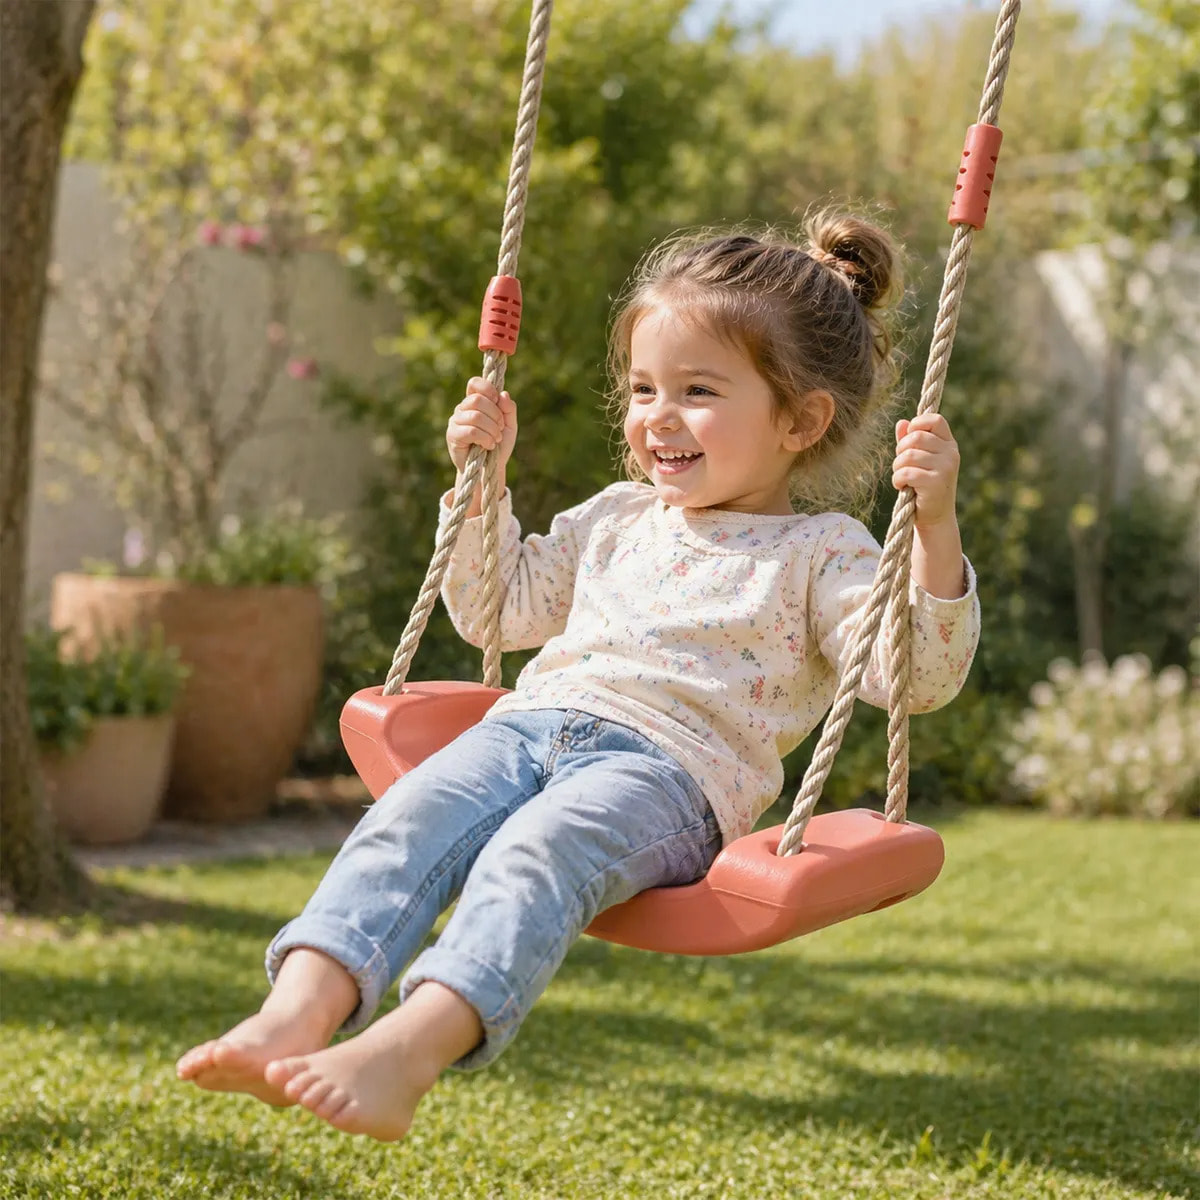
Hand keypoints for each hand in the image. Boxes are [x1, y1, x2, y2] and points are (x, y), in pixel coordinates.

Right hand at [446, 377, 517, 474]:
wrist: (489, 469)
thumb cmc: (498, 445)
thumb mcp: (509, 426)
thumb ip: (509, 409)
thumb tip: (503, 394)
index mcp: (475, 402)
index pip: (474, 383)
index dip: (487, 388)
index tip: (498, 401)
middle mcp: (462, 408)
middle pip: (477, 400)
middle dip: (495, 415)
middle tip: (500, 429)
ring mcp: (455, 421)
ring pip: (475, 416)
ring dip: (492, 429)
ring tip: (495, 440)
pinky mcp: (452, 435)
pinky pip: (471, 431)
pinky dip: (485, 438)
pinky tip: (488, 446)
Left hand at [892, 413, 959, 529]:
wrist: (935, 517)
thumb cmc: (923, 486)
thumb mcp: (918, 460)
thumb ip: (909, 441)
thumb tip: (901, 423)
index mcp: (949, 444)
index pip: (935, 420)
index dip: (917, 424)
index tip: (908, 440)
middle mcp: (951, 453)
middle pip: (916, 437)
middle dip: (900, 450)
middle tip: (901, 465)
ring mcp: (946, 467)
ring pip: (908, 455)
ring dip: (897, 467)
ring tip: (901, 478)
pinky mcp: (936, 483)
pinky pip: (907, 472)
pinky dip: (898, 480)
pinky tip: (902, 487)